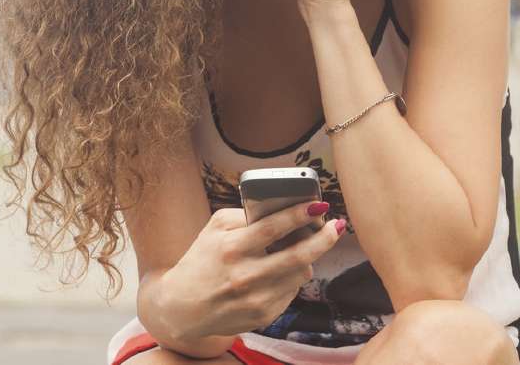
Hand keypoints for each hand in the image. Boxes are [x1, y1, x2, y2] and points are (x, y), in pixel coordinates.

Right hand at [158, 201, 346, 340]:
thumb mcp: (214, 229)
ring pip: (300, 274)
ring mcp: (256, 299)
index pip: (273, 228)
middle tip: (336, 226)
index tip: (320, 204)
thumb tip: (284, 209)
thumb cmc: (202, 260)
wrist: (183, 307)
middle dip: (323, 239)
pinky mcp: (263, 315)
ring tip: (304, 246)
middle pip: (298, 256)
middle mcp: (245, 275)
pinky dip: (292, 277)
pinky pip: (292, 290)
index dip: (300, 214)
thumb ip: (246, 216)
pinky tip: (282, 270)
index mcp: (231, 248)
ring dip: (308, 258)